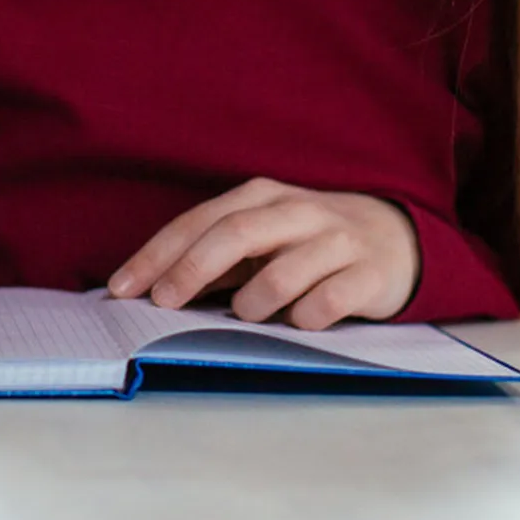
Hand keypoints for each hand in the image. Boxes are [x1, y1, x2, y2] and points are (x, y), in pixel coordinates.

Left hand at [106, 178, 419, 329]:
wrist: (397, 240)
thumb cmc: (310, 242)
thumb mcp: (263, 237)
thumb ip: (217, 256)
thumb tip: (152, 290)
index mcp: (263, 197)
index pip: (199, 222)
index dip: (156, 255)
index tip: (121, 289)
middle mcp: (298, 211)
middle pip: (235, 235)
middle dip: (191, 270)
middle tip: (162, 304)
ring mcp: (336, 240)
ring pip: (281, 272)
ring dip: (252, 302)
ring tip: (247, 314)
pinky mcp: (368, 274)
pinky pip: (327, 302)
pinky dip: (303, 318)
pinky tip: (298, 323)